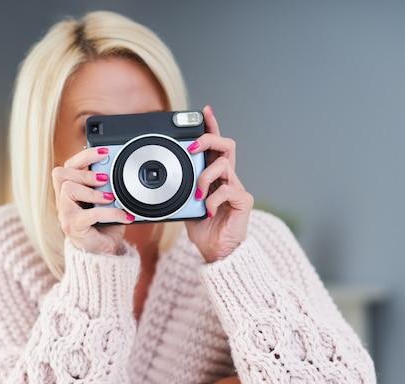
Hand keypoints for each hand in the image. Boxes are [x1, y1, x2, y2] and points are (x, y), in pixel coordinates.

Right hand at [52, 147, 134, 253]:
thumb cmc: (104, 227)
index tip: (105, 151)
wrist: (103, 254)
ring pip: (69, 189)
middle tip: (105, 179)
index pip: (69, 166)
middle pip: (62, 174)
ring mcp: (65, 213)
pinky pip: (89, 213)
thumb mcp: (109, 203)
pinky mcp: (73, 226)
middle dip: (86, 173)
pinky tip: (123, 216)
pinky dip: (109, 212)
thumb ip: (109, 187)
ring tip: (111, 198)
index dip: (85, 156)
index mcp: (70, 191)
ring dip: (93, 191)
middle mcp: (63, 200)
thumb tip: (122, 172)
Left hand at [185, 105, 253, 262]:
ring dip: (205, 176)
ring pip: (224, 164)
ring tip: (197, 194)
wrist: (218, 251)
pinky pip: (227, 190)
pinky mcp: (242, 201)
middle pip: (226, 145)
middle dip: (209, 139)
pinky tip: (208, 211)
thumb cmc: (204, 228)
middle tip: (193, 147)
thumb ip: (180, 190)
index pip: (214, 145)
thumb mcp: (185, 205)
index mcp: (214, 175)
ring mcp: (236, 188)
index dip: (211, 126)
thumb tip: (162, 180)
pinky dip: (213, 199)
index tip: (204, 111)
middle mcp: (227, 177)